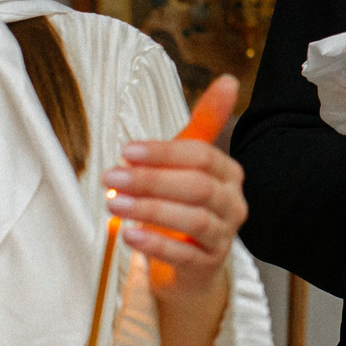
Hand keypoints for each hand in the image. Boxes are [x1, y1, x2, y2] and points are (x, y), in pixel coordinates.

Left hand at [102, 99, 248, 288]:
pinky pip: (184, 254)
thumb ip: (205, 122)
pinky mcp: (208, 266)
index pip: (202, 156)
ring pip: (194, 219)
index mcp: (228, 174)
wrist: (188, 265)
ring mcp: (223, 237)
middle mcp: (233, 204)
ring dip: (150, 210)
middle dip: (152, 180)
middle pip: (197, 187)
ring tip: (115, 204)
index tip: (126, 151)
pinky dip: (155, 245)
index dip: (164, 152)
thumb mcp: (189, 163)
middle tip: (112, 177)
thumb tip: (229, 79)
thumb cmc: (185, 205)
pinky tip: (129, 235)